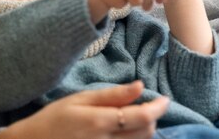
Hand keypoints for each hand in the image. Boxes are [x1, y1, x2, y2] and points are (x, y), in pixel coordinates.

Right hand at [0, 81, 168, 138]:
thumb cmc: (54, 119)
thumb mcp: (80, 100)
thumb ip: (112, 95)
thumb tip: (141, 86)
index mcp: (99, 122)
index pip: (143, 117)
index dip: (159, 107)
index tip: (164, 99)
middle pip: (146, 133)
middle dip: (152, 118)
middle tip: (146, 106)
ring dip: (144, 131)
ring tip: (133, 119)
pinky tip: (125, 133)